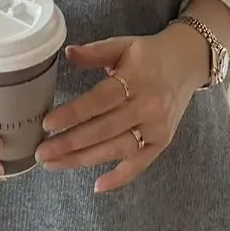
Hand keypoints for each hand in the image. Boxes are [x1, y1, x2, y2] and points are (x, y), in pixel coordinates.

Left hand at [35, 26, 209, 192]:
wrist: (188, 62)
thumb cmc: (149, 55)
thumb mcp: (123, 45)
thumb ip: (95, 52)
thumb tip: (68, 53)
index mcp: (136, 79)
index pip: (100, 100)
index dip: (73, 113)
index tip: (47, 124)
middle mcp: (148, 106)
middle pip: (104, 129)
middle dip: (70, 143)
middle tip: (41, 153)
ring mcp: (156, 127)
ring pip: (116, 149)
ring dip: (84, 160)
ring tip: (54, 164)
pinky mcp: (162, 141)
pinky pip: (140, 164)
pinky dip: (120, 177)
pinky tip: (97, 186)